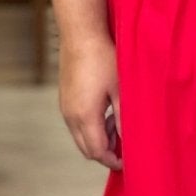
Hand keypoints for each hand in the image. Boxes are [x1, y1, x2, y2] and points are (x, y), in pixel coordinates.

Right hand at [59, 35, 122, 170]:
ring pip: (81, 137)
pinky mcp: (65, 99)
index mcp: (85, 116)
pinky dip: (92, 127)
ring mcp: (65, 108)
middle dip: (106, 152)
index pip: (98, 152)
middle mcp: (71, 116)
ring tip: (117, 124)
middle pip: (87, 149)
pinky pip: (77, 123)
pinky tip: (106, 112)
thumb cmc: (104, 59)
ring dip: (99, 138)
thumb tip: (129, 142)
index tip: (129, 160)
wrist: (81, 34)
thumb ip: (123, 120)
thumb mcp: (121, 91)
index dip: (114, 161)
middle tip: (126, 145)